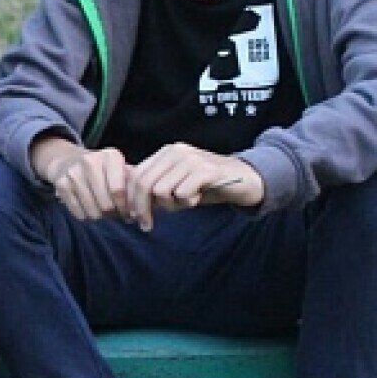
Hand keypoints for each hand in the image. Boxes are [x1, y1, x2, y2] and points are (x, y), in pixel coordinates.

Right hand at [36, 139, 134, 224]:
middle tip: (115, 213)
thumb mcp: (121, 171)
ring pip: (93, 211)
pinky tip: (88, 208)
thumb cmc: (103, 170)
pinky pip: (78, 213)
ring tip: (102, 211)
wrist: (68, 160)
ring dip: (100, 216)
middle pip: (106, 204)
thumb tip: (143, 212)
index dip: (126, 208)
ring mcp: (74, 172)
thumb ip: (134, 187)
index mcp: (111, 156)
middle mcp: (91, 161)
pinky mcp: (61, 184)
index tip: (129, 214)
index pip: (119, 191)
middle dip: (114, 214)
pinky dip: (85, 216)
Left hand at [126, 143, 263, 227]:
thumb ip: (155, 190)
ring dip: (171, 205)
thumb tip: (130, 207)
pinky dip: (187, 203)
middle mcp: (175, 151)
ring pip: (161, 190)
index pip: (136, 176)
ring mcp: (191, 159)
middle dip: (142, 209)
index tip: (133, 219)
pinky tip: (198, 198)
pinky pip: (182, 193)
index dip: (131, 200)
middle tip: (147, 226)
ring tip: (186, 202)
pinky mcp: (207, 170)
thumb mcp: (176, 186)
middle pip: (144, 183)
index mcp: (164, 153)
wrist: (246, 179)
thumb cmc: (206, 186)